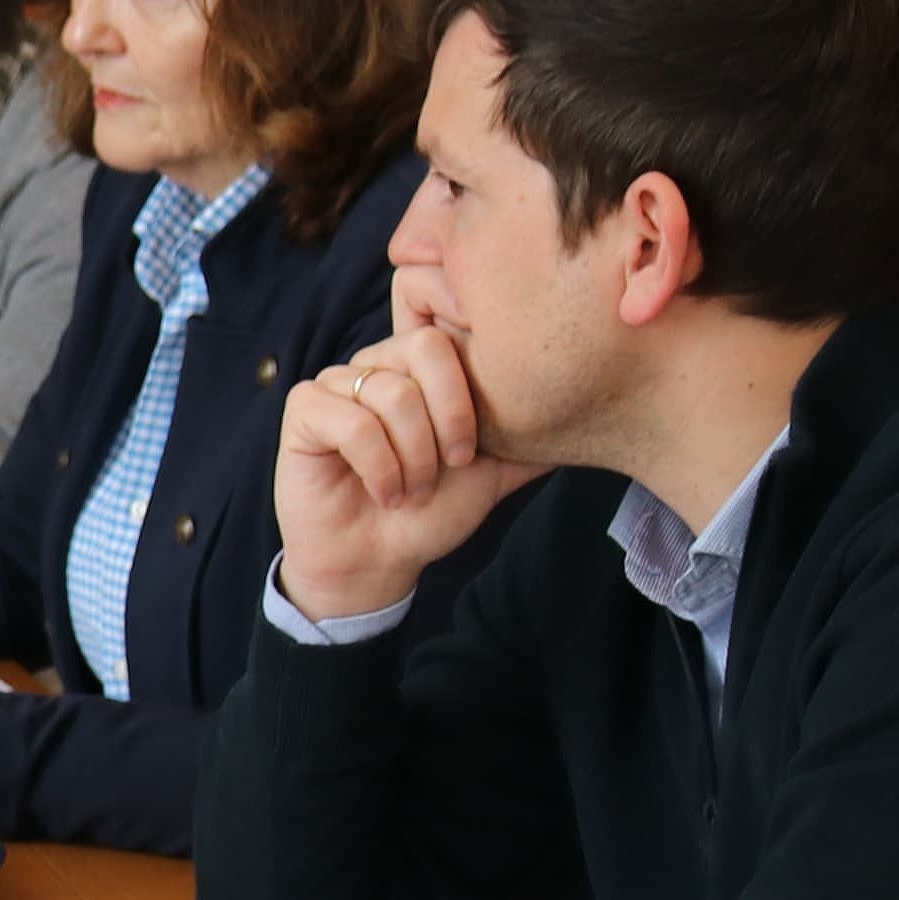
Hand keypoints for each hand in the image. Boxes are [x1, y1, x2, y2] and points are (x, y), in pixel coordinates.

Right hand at [272, 324, 541, 625]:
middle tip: (448, 467)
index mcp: (420, 368)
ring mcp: (337, 383)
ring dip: (412, 457)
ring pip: (390, 393)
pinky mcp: (304, 411)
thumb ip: (532, 442)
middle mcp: (377, 364)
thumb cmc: (427, 515)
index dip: (467, 394)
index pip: (453, 335)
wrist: (376, 564)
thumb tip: (594, 419)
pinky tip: (384, 494)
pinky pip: (350, 422)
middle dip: (448, 419)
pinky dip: (378, 467)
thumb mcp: (493, 474)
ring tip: (411, 491)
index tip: (469, 452)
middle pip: (424, 348)